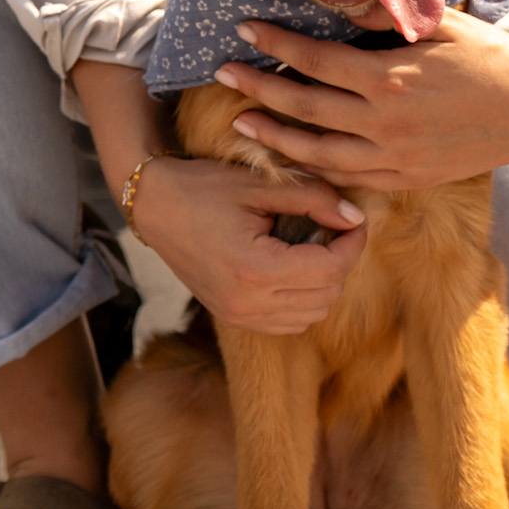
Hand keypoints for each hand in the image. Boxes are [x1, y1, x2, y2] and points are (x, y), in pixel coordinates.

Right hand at [129, 152, 367, 334]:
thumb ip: (313, 198)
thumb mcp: (261, 185)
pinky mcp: (233, 318)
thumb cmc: (204, 187)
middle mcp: (248, 303)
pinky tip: (292, 267)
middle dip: (341, 261)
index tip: (354, 219)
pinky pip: (288, 323)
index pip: (331, 270)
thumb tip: (355, 216)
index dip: (353, 243)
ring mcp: (239, 316)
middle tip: (334, 228)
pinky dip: (302, 300)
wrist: (153, 205)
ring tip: (312, 246)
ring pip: (312, 314)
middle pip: (327, 295)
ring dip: (323, 283)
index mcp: (255, 269)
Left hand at [212, 0, 508, 189]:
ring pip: (316, 151)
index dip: (275, 43)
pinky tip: (294, 154)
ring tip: (241, 121)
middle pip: (303, 106)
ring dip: (274, 135)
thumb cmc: (489, 57)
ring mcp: (393, 157)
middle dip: (257, 88)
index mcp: (388, 78)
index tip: (245, 29)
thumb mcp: (440, 24)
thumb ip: (384, 15)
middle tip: (222, 74)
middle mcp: (384, 122)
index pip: (313, 60)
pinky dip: (313, 167)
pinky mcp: (406, 178)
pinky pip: (347, 177)